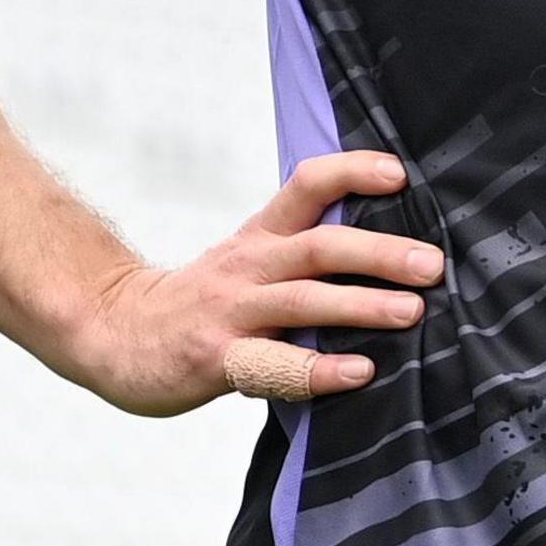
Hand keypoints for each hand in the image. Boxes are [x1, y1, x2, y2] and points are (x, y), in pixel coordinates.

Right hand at [63, 150, 442, 416]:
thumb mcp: (244, 260)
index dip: (351, 174)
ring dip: (360, 305)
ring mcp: (231, 312)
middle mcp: (247, 267)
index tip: (398, 173)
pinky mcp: (218, 359)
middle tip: (432, 263)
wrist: (113, 331)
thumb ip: (301, 253)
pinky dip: (319, 369)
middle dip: (378, 253)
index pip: (305, 188)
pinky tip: (358, 372)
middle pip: (316, 248)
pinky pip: (274, 366)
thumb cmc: (200, 302)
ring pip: (302, 302)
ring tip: (411, 311)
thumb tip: (392, 250)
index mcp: (258, 238)